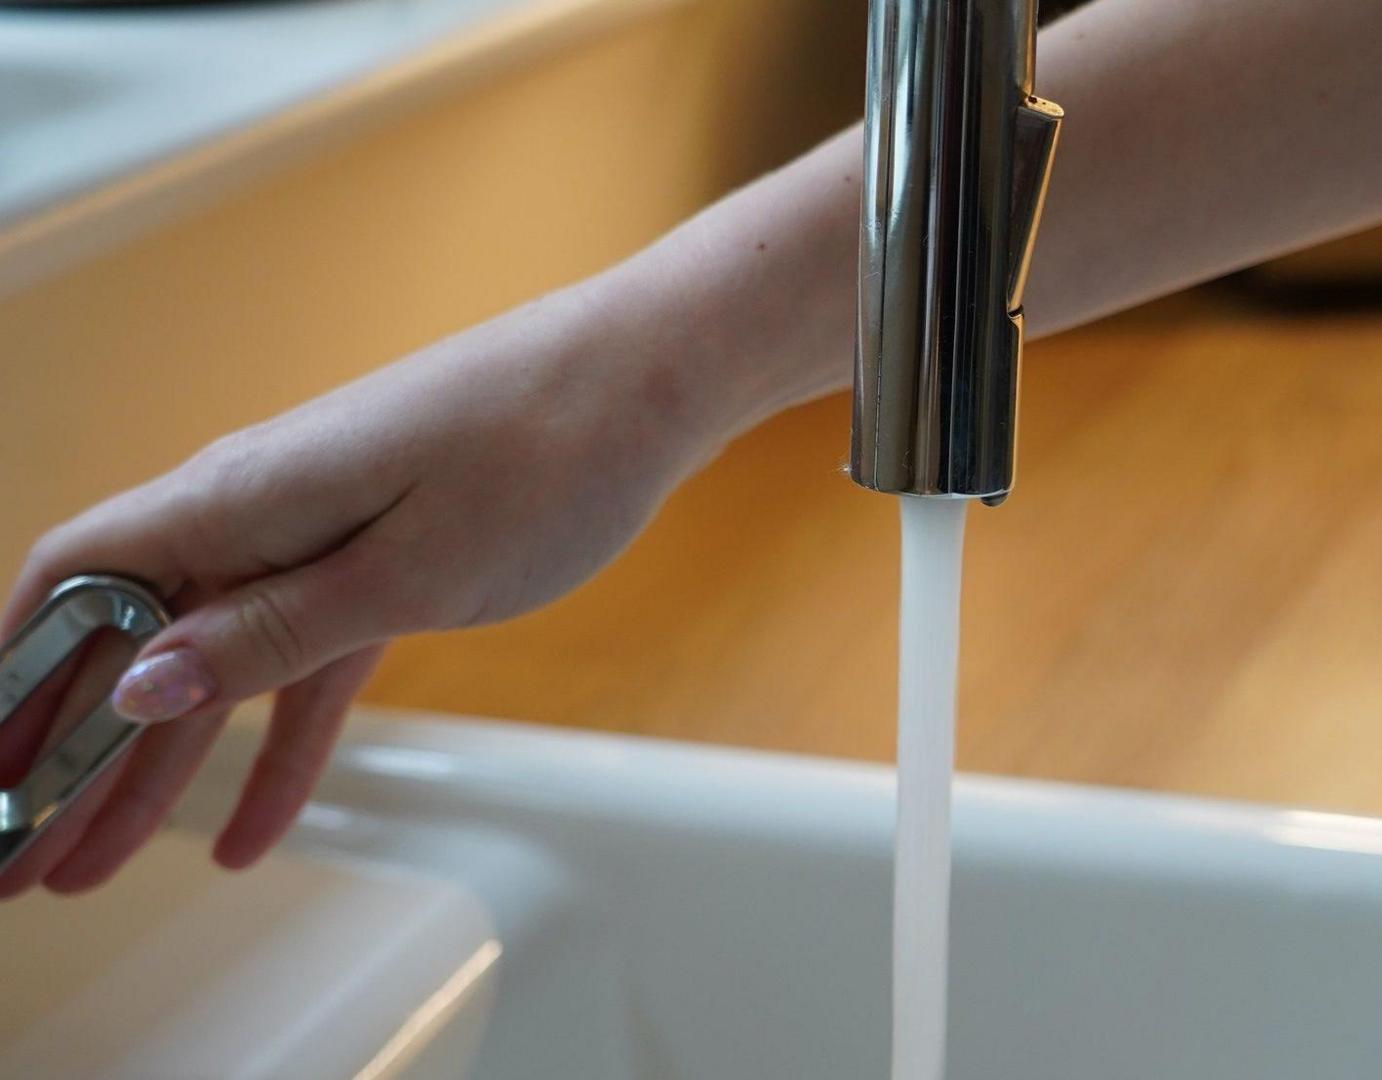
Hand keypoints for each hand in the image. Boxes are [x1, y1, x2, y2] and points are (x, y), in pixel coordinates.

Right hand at [0, 278, 754, 896]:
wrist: (645, 382)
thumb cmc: (542, 449)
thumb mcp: (409, 570)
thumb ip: (271, 633)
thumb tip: (140, 685)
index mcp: (240, 495)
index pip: (74, 582)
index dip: (14, 676)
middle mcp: (259, 507)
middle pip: (131, 640)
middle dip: (69, 753)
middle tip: (25, 860)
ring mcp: (319, 531)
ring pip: (212, 665)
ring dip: (156, 768)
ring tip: (99, 863)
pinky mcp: (381, 555)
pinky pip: (303, 662)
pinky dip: (275, 744)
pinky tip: (248, 828)